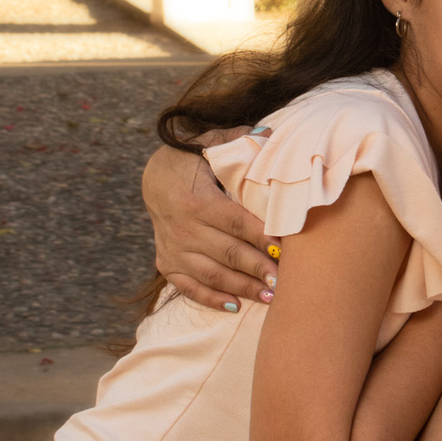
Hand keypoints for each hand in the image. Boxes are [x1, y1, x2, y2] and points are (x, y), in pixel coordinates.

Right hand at [142, 142, 280, 310]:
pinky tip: (235, 306)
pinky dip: (212, 299)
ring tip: (270, 297)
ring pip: (212, 275)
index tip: (286, 250)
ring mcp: (174, 249)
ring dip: (242, 287)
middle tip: (284, 281)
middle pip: (228, 253)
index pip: (236, 222)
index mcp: (197, 200)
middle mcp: (183, 228)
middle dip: (258, 268)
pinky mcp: (167, 264)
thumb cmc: (195, 161)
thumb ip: (239, 140)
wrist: (155, 180)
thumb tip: (269, 134)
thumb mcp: (211, 143)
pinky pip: (189, 287)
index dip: (262, 237)